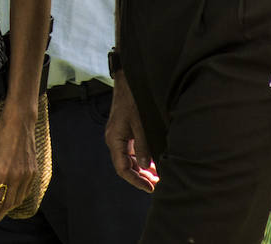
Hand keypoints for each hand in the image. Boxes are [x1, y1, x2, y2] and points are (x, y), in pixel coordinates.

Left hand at [0, 104, 36, 226]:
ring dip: (7, 208)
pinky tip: (11, 200)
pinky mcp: (34, 172)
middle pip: (7, 205)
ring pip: (17, 200)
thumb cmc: (0, 137)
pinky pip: (25, 192)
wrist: (19, 123)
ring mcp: (27, 175)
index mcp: (2, 173)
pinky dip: (17, 199)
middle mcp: (16, 177)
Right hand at [105, 73, 158, 191]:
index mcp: (114, 140)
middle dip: (140, 177)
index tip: (150, 188)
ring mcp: (118, 135)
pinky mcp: (124, 131)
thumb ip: (143, 146)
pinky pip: (130, 150)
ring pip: (128, 159)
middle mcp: (114, 140)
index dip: (136, 180)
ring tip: (156, 176)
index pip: (123, 169)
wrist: (127, 81)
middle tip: (156, 185)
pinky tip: (151, 162)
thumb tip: (145, 166)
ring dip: (141, 169)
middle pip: (125, 166)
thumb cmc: (132, 100)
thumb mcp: (140, 124)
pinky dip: (140, 158)